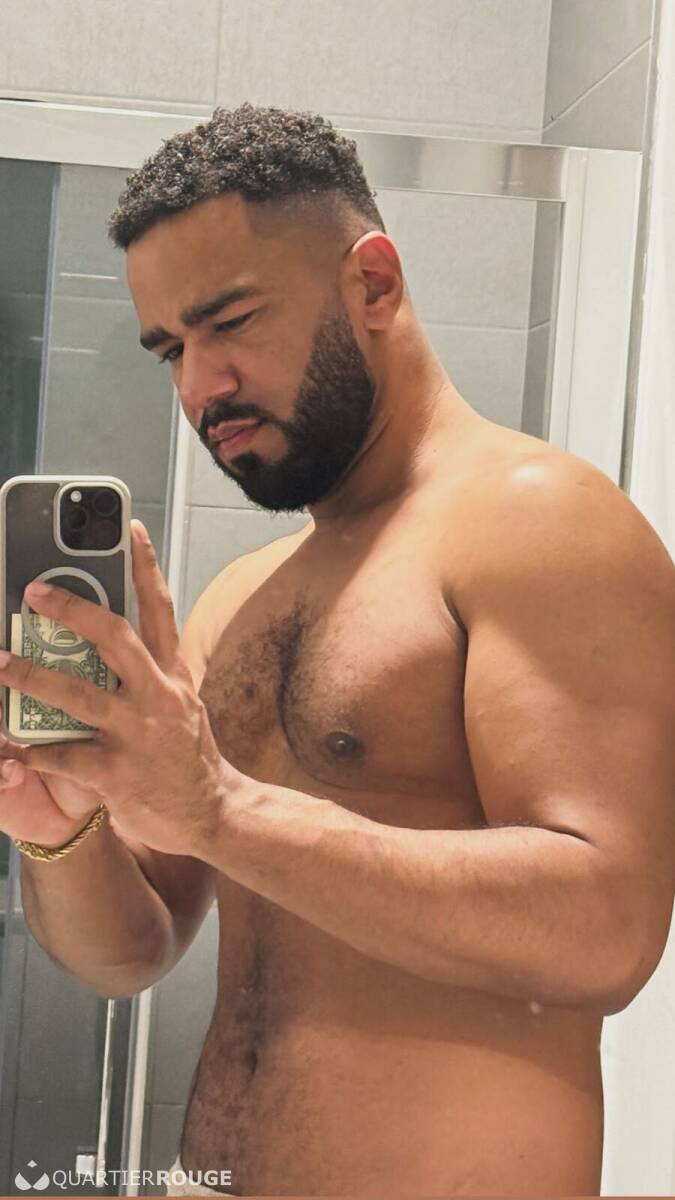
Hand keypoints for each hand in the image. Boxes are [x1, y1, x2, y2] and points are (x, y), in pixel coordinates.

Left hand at [0, 521, 240, 856]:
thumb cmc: (189, 757)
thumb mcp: (181, 705)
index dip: (146, 566)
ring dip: (30, 676)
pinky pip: (62, 755)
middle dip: (72, 609)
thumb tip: (112, 640)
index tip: (130, 529)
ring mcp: (138, 734)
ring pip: (77, 694)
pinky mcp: (117, 773)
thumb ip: (152, 673)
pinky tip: (8, 744)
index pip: (161, 609)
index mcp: (173, 676)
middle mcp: (158, 697)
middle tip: (33, 591)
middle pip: (115, 637)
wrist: (215, 814)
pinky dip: (31, 749)